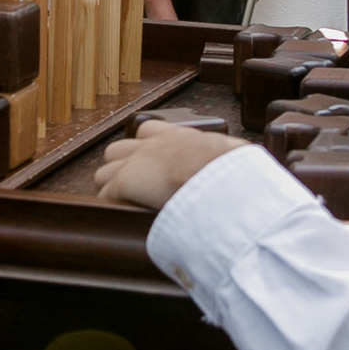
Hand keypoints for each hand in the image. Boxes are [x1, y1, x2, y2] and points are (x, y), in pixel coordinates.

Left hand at [97, 121, 236, 213]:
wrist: (219, 173)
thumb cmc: (234, 168)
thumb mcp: (235, 156)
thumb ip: (228, 159)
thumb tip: (244, 169)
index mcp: (178, 137)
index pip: (148, 133)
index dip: (145, 150)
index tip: (152, 167)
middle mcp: (152, 145)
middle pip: (118, 151)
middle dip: (121, 169)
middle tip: (132, 191)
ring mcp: (135, 162)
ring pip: (104, 172)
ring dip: (111, 188)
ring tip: (122, 205)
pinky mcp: (124, 181)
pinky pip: (106, 195)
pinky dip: (110, 206)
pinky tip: (119, 217)